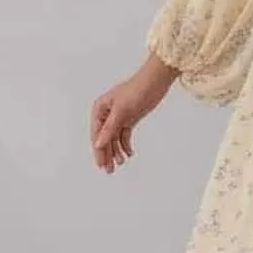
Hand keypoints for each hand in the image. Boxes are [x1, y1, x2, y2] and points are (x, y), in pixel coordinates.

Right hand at [91, 57, 176, 173]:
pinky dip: (125, 145)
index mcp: (100, 109)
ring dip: (117, 151)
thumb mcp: (122, 111)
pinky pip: (124, 135)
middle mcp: (107, 113)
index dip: (98, 150)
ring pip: (114, 138)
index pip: (97, 134)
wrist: (156, 82)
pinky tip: (129, 154)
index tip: (101, 164)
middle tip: (109, 170)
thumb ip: (109, 128)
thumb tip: (98, 144)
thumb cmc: (137, 90)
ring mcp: (118, 116)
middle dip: (107, 154)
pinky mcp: (129, 118)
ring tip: (120, 163)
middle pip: (104, 138)